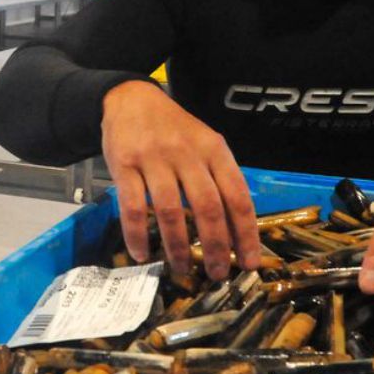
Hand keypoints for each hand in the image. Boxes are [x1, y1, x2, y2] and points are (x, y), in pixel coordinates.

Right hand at [101, 81, 259, 279]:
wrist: (130, 98)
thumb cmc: (173, 128)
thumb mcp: (205, 142)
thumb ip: (219, 177)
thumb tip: (236, 228)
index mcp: (215, 150)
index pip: (237, 196)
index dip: (245, 233)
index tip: (248, 261)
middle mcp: (187, 154)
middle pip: (207, 207)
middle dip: (215, 246)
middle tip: (217, 274)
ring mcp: (154, 159)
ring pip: (170, 211)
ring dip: (177, 247)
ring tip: (181, 269)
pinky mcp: (124, 165)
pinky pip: (132, 207)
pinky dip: (137, 235)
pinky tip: (141, 254)